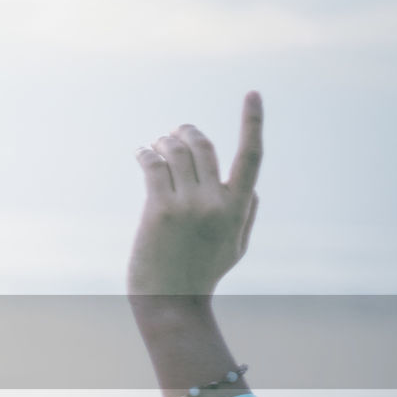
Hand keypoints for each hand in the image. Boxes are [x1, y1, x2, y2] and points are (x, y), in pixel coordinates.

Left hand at [127, 92, 263, 295]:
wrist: (170, 302)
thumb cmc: (201, 274)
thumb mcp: (235, 246)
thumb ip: (246, 214)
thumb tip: (252, 186)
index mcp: (237, 208)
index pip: (251, 156)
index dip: (253, 122)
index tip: (253, 94)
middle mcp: (215, 202)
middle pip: (204, 148)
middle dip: (189, 132)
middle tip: (178, 131)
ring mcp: (187, 205)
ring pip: (177, 154)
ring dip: (166, 142)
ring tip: (159, 143)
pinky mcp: (159, 209)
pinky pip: (154, 167)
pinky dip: (147, 154)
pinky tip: (143, 152)